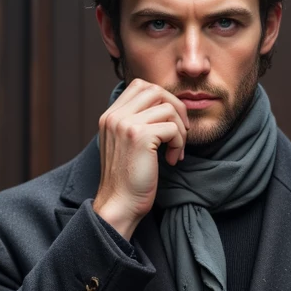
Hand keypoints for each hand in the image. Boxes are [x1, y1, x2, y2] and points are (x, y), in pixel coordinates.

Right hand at [92, 79, 189, 239]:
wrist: (119, 205)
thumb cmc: (127, 180)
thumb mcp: (126, 144)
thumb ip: (137, 123)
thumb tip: (166, 107)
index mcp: (110, 116)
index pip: (140, 86)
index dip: (162, 99)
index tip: (170, 123)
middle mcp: (115, 116)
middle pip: (155, 90)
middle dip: (176, 108)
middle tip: (181, 133)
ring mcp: (125, 124)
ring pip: (167, 107)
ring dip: (179, 130)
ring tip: (176, 150)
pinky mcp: (140, 136)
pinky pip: (172, 128)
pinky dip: (179, 144)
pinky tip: (172, 160)